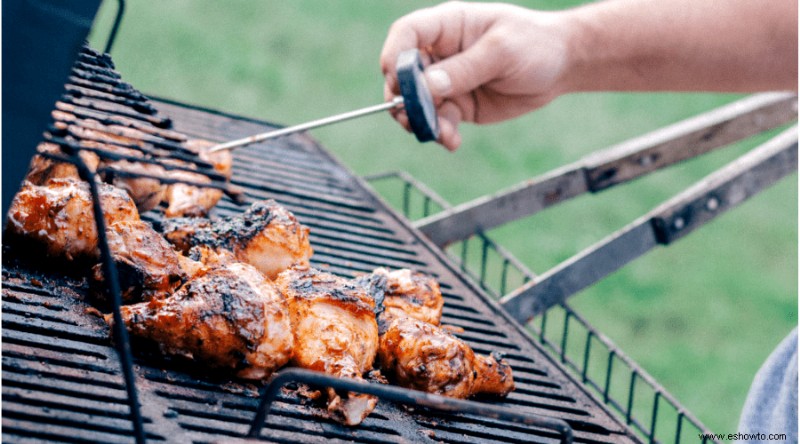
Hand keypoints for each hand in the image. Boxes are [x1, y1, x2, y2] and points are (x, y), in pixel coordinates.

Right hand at [381, 2, 571, 150]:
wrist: (561, 66)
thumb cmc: (534, 44)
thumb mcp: (501, 51)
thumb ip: (465, 69)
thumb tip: (428, 86)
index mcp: (447, 26)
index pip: (406, 34)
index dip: (395, 56)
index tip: (397, 80)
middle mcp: (441, 53)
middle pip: (403, 74)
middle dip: (404, 98)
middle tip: (414, 117)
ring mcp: (447, 80)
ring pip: (417, 103)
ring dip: (422, 121)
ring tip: (439, 134)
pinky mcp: (458, 104)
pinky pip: (438, 121)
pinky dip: (440, 133)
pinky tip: (452, 141)